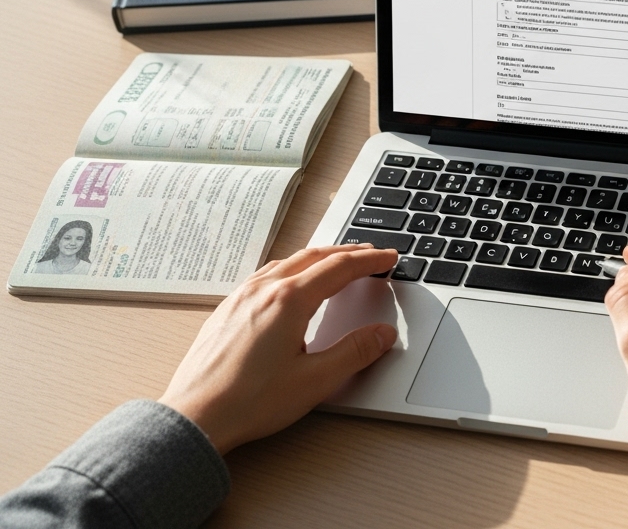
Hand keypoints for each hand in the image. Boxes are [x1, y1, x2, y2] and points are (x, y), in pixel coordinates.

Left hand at [159, 244, 398, 453]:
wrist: (194, 418)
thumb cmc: (248, 402)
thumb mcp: (315, 381)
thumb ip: (354, 352)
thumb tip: (382, 334)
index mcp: (288, 301)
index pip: (339, 268)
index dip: (369, 261)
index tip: (389, 258)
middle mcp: (263, 290)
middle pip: (314, 257)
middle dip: (347, 252)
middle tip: (371, 255)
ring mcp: (240, 298)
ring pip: (287, 262)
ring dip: (318, 258)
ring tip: (336, 263)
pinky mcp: (226, 311)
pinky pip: (265, 274)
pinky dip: (291, 268)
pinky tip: (291, 283)